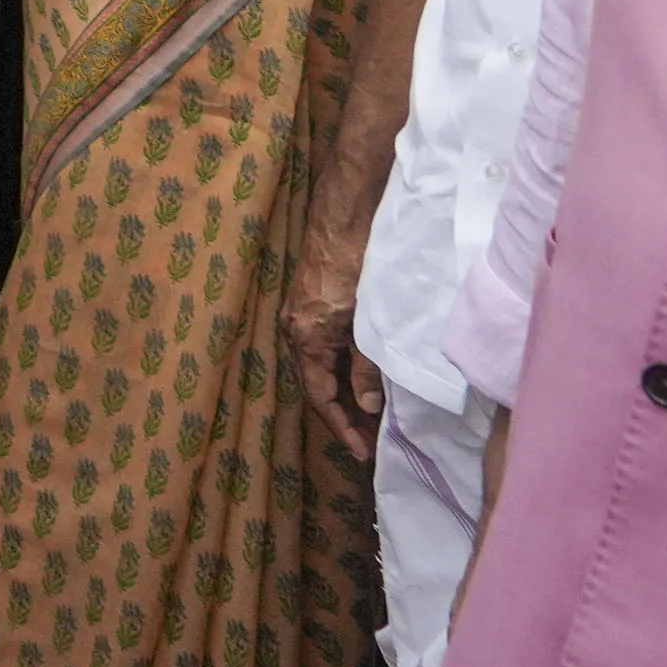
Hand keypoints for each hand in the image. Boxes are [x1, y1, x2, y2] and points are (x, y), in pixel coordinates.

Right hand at [282, 224, 382, 464]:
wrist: (345, 215)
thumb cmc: (357, 265)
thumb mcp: (368, 322)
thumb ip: (368, 367)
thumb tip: (369, 406)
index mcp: (305, 338)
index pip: (320, 397)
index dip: (342, 427)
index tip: (363, 451)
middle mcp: (295, 331)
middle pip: (317, 385)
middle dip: (343, 415)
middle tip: (371, 441)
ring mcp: (301, 316)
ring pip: (321, 368)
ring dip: (344, 392)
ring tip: (371, 416)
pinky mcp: (312, 304)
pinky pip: (324, 349)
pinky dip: (342, 369)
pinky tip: (363, 376)